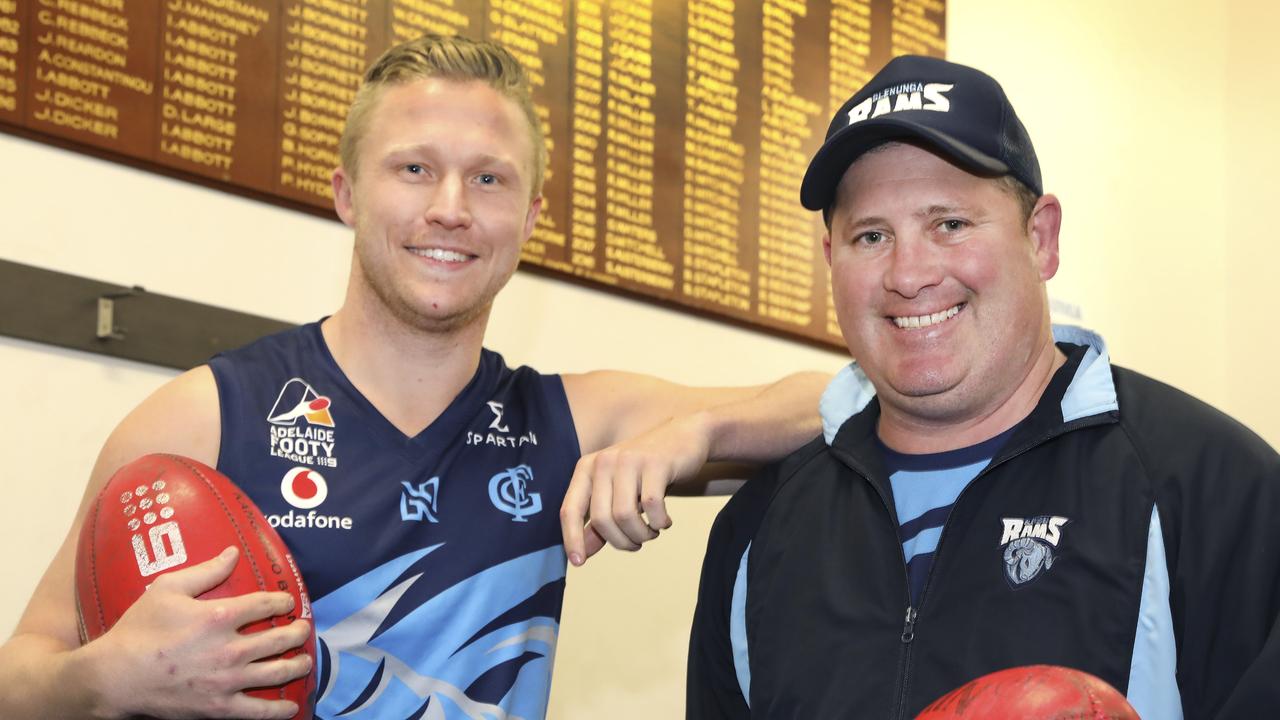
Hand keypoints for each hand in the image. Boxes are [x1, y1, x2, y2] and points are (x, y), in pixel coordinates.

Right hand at [87, 546, 312, 718]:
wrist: (113, 678)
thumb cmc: (138, 631)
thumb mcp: (167, 590)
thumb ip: (205, 571)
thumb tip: (233, 553)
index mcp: (219, 616)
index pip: (265, 605)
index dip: (282, 602)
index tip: (287, 603)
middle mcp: (230, 649)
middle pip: (280, 638)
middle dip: (297, 632)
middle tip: (302, 629)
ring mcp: (226, 681)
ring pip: (277, 672)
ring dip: (298, 665)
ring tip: (305, 660)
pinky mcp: (218, 708)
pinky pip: (258, 711)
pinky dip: (279, 710)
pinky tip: (291, 707)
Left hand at [561, 413, 711, 565]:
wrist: (684, 436)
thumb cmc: (646, 470)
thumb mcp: (618, 491)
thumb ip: (599, 520)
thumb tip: (582, 553)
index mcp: (587, 468)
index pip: (569, 509)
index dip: (571, 538)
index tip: (578, 562)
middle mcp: (603, 462)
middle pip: (601, 519)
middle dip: (620, 541)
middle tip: (636, 543)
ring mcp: (629, 460)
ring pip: (625, 516)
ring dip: (641, 534)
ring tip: (651, 532)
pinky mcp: (655, 463)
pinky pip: (652, 507)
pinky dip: (659, 523)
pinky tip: (665, 521)